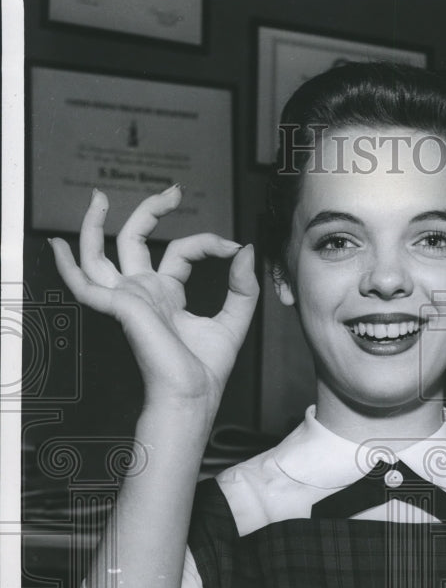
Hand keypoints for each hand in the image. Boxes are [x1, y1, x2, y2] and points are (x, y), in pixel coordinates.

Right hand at [49, 186, 259, 410]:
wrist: (192, 395)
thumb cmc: (206, 371)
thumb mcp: (234, 321)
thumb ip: (243, 288)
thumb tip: (246, 251)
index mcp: (167, 294)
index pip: (181, 252)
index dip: (207, 242)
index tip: (231, 247)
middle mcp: (144, 293)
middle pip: (135, 241)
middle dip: (150, 211)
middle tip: (174, 191)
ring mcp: (129, 299)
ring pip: (99, 255)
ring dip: (94, 225)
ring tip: (99, 198)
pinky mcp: (121, 308)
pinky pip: (85, 284)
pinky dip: (68, 266)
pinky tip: (57, 247)